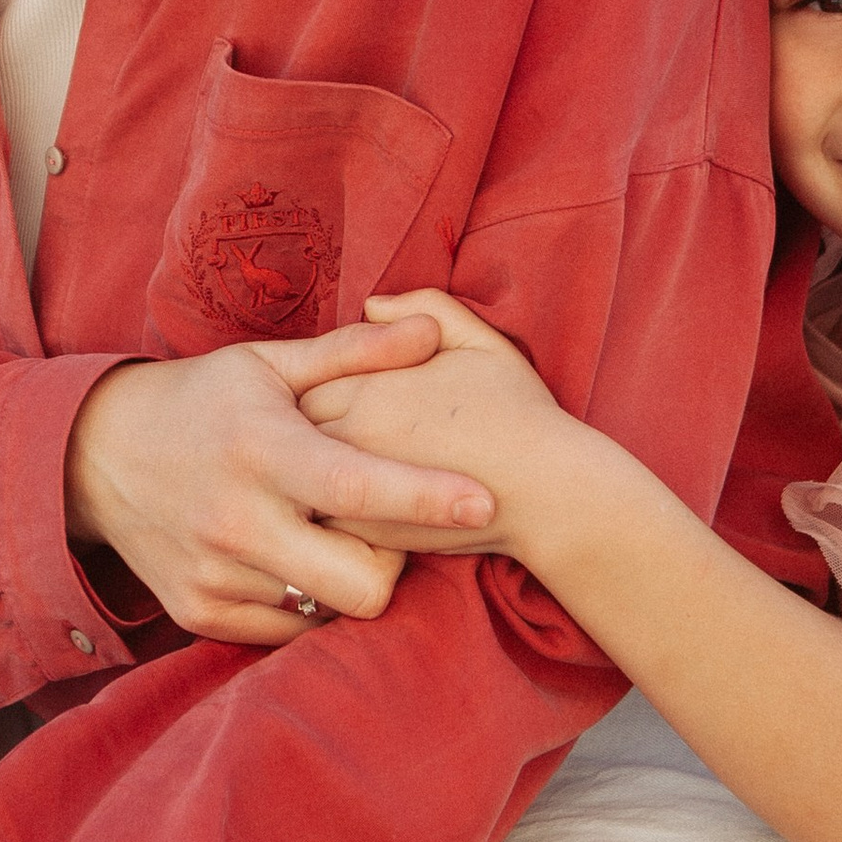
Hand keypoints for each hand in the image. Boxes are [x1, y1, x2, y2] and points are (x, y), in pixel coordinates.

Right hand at [63, 323, 494, 645]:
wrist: (95, 455)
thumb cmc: (203, 400)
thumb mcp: (269, 364)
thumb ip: (354, 353)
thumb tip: (430, 329)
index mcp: (262, 449)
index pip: (356, 488)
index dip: (425, 498)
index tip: (484, 501)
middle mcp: (236, 519)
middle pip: (359, 585)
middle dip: (394, 564)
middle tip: (387, 532)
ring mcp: (214, 574)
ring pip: (325, 611)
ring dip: (344, 579)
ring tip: (328, 536)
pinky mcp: (198, 612)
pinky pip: (285, 630)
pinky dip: (302, 599)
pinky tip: (291, 558)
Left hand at [297, 291, 583, 566]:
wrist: (548, 493)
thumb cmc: (518, 412)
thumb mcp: (479, 340)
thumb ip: (423, 308)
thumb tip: (371, 304)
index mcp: (371, 388)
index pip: (306, 379)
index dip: (319, 382)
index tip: (339, 388)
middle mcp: (354, 439)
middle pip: (293, 429)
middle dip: (302, 426)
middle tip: (322, 425)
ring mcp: (357, 493)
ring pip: (301, 477)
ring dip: (307, 469)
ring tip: (322, 463)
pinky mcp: (369, 537)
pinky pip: (323, 519)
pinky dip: (325, 507)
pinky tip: (346, 499)